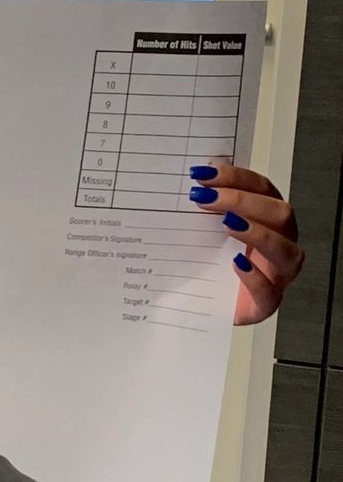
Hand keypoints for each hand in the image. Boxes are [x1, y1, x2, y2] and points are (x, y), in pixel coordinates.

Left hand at [189, 165, 303, 325]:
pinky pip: (270, 292)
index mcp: (267, 219)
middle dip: (243, 201)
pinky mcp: (266, 305)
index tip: (204, 174)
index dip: (237, 177)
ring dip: (257, 233)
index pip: (263, 189)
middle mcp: (280, 243)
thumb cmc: (210, 264)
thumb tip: (195, 177)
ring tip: (226, 224)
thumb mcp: (205, 233)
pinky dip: (254, 277)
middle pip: (280, 214)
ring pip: (285, 250)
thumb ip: (206, 208)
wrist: (205, 308)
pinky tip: (236, 264)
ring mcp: (277, 275)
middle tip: (204, 197)